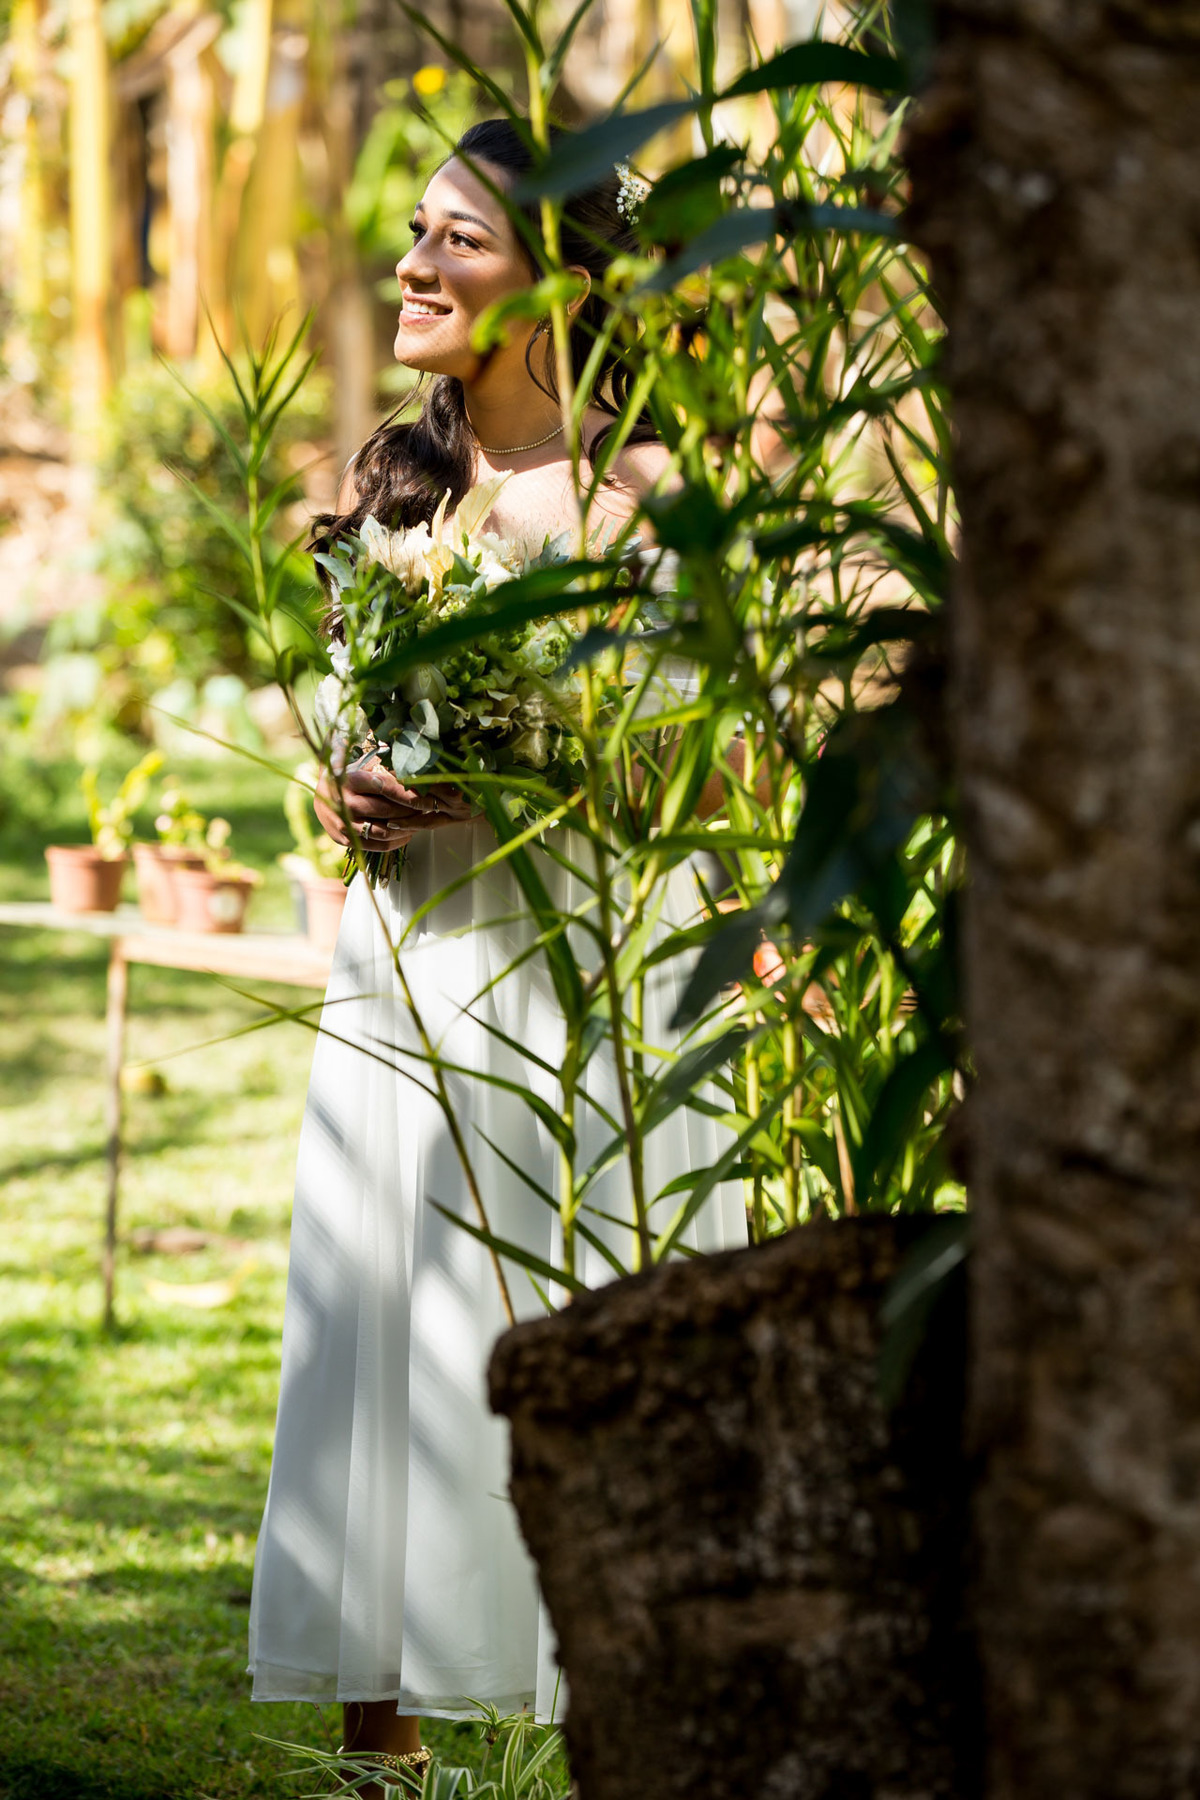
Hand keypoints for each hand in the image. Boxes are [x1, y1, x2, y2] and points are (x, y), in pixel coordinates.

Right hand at [314, 755, 475, 850]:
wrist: (321, 796)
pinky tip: (407, 833)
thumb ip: (380, 757)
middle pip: (388, 810)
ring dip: (406, 828)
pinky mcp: (344, 840)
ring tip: (419, 821)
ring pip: (385, 831)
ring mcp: (343, 823)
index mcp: (350, 779)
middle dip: (411, 810)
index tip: (427, 793)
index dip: (408, 792)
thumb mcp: (359, 762)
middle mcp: (345, 802)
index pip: (385, 787)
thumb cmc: (350, 776)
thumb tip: (408, 746)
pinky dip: (396, 842)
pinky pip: (377, 846)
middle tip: (428, 807)